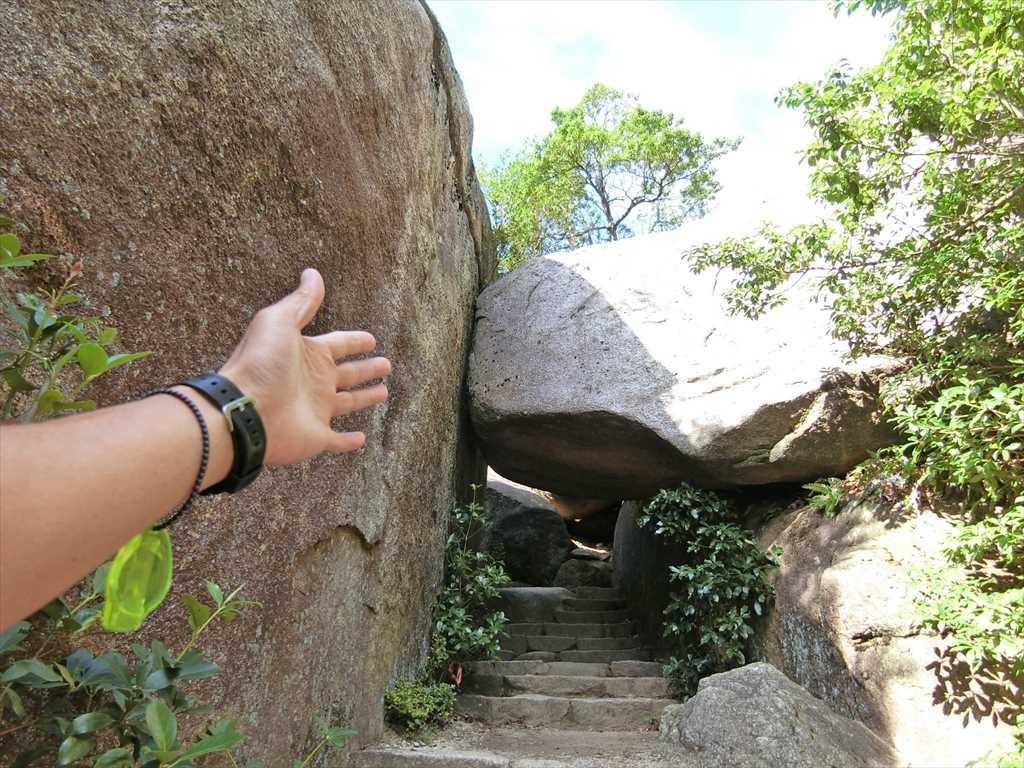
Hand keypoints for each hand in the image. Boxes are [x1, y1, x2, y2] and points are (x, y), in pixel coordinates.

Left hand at [218, 268, 389, 464]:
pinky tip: (361, 439)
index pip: (339, 344)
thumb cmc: (261, 363)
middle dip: (367, 369)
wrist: (246, 409)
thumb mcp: (280, 322)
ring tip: (384, 393)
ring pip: (347, 404)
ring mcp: (316, 411)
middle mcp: (314, 382)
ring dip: (365, 399)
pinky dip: (349, 442)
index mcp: (309, 355)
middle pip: (347, 374)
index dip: (355, 341)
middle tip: (386, 365)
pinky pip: (337, 441)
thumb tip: (312, 273)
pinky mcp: (316, 437)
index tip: (371, 340)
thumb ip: (301, 301)